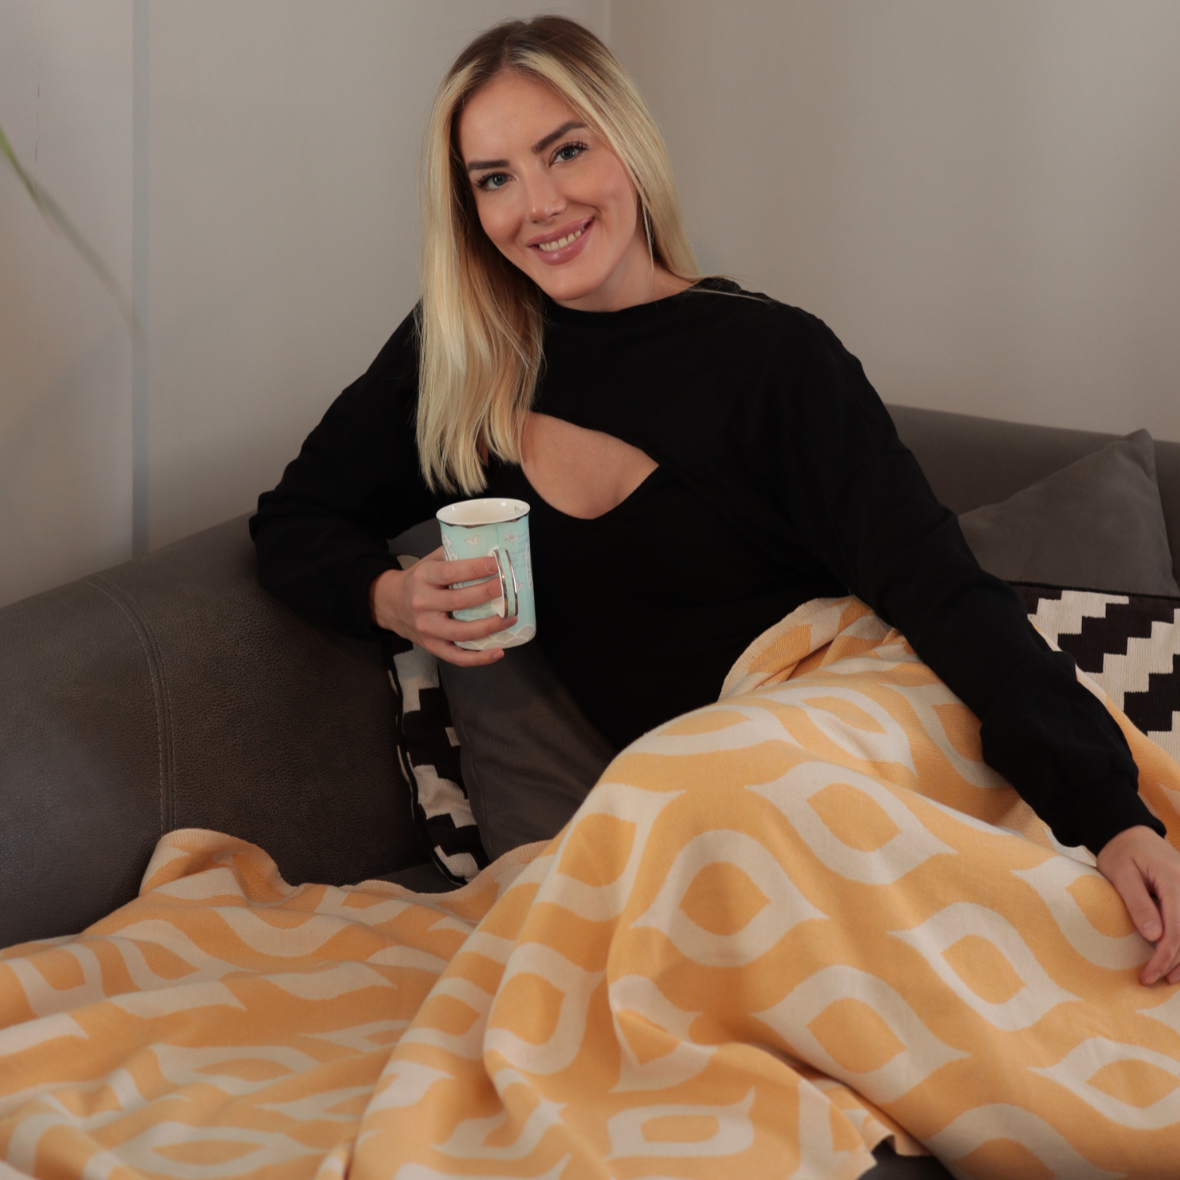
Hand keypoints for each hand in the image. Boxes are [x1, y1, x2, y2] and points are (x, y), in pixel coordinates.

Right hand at [369, 547, 514, 666]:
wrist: (390, 604)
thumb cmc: (418, 580)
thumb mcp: (429, 562)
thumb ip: (454, 555)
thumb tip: (489, 547)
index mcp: (423, 578)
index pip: (450, 573)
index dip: (474, 569)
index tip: (495, 564)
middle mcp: (422, 603)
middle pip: (459, 601)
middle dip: (487, 594)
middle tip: (508, 588)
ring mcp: (426, 628)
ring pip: (460, 632)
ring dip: (489, 626)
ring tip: (509, 618)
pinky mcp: (431, 646)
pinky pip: (456, 656)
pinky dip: (479, 658)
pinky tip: (498, 652)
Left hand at [1096, 825, 1179, 984]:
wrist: (1127, 832)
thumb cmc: (1119, 852)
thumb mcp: (1121, 875)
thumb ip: (1138, 904)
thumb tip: (1155, 936)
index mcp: (1173, 878)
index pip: (1176, 927)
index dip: (1165, 955)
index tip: (1149, 975)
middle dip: (1176, 960)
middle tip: (1155, 979)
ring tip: (1170, 976)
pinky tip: (1179, 958)